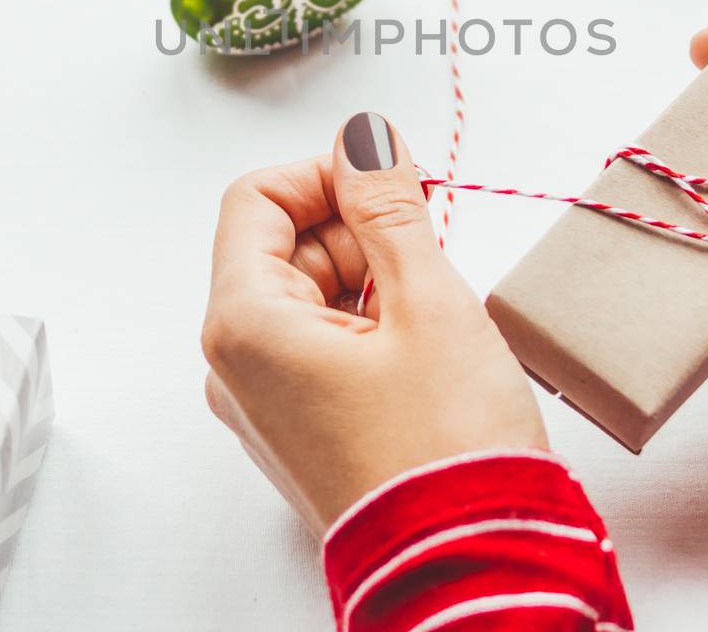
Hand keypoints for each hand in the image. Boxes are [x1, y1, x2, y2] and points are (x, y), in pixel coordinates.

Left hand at [201, 112, 546, 531]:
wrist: (470, 569)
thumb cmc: (447, 450)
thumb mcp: (426, 300)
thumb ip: (388, 205)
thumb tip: (363, 137)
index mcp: (244, 325)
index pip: (255, 198)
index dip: (326, 172)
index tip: (392, 180)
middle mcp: (237, 365)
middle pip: (280, 245)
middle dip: (356, 226)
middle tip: (429, 239)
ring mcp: (266, 404)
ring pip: (307, 294)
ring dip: (370, 275)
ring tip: (435, 307)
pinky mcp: (303, 431)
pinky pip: (322, 345)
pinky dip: (371, 323)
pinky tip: (426, 344)